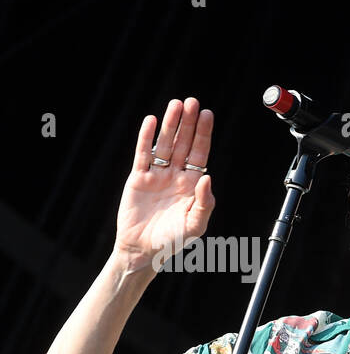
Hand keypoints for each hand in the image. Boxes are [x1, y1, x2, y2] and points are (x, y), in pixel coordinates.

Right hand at [113, 98, 215, 273]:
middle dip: (188, 123)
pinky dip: (146, 137)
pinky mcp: (138, 178)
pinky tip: (151, 121)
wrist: (144, 250)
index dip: (203, 134)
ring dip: (170, 124)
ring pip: (164, 144)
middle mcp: (176, 176)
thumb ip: (204, 203)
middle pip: (183, 143)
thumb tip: (208, 177)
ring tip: (175, 104)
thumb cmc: (173, 240)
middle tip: (193, 102)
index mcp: (192, 185)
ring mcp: (157, 175)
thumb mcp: (195, 225)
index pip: (200, 154)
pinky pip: (143, 154)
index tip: (207, 115)